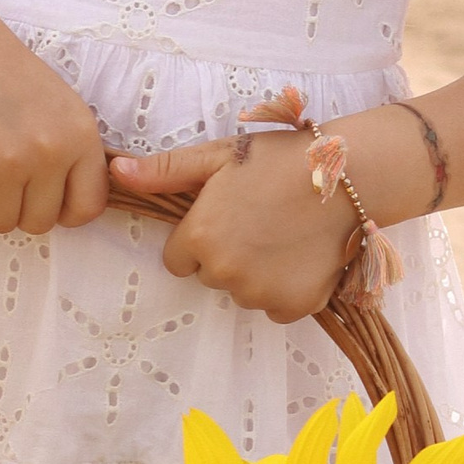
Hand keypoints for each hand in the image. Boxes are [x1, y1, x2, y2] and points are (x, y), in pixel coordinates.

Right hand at [0, 0, 108, 233]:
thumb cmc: (12, 81)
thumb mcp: (64, 110)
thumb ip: (76, 156)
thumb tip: (75, 213)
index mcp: (81, 137)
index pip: (87, 208)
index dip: (65, 213)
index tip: (46, 198)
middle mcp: (50, 152)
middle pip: (40, 223)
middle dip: (20, 209)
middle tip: (5, 180)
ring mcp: (9, 160)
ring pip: (3, 224)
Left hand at [112, 127, 353, 321]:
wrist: (349, 174)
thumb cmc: (280, 158)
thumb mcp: (218, 156)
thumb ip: (164, 171)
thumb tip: (114, 171)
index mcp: (200, 236)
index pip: (179, 259)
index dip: (200, 237)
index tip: (226, 217)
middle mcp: (224, 272)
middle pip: (211, 276)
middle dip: (226, 254)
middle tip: (258, 220)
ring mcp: (260, 293)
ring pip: (242, 292)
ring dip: (255, 273)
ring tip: (282, 234)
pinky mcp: (294, 306)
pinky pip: (275, 307)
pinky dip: (285, 289)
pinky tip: (300, 255)